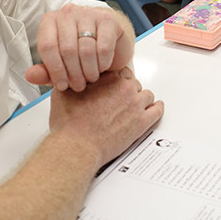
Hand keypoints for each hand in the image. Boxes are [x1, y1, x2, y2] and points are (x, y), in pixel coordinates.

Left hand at [25, 4, 134, 91]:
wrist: (110, 38)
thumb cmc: (82, 50)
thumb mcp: (61, 63)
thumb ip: (46, 71)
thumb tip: (30, 76)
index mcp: (50, 21)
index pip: (47, 46)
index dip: (55, 70)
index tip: (62, 85)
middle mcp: (67, 13)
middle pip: (67, 50)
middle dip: (74, 74)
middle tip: (79, 85)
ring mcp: (88, 14)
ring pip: (86, 50)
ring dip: (89, 71)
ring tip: (90, 78)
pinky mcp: (107, 20)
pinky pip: (103, 47)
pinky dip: (103, 63)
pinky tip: (102, 66)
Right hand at [49, 67, 163, 168]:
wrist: (76, 147)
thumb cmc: (69, 125)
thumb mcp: (63, 93)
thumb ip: (73, 80)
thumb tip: (73, 75)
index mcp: (108, 79)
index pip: (121, 72)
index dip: (117, 81)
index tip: (115, 88)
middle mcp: (123, 89)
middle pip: (134, 83)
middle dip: (128, 92)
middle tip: (121, 101)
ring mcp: (135, 105)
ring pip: (147, 95)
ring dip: (141, 100)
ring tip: (135, 107)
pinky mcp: (142, 122)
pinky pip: (157, 110)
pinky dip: (157, 109)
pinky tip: (155, 109)